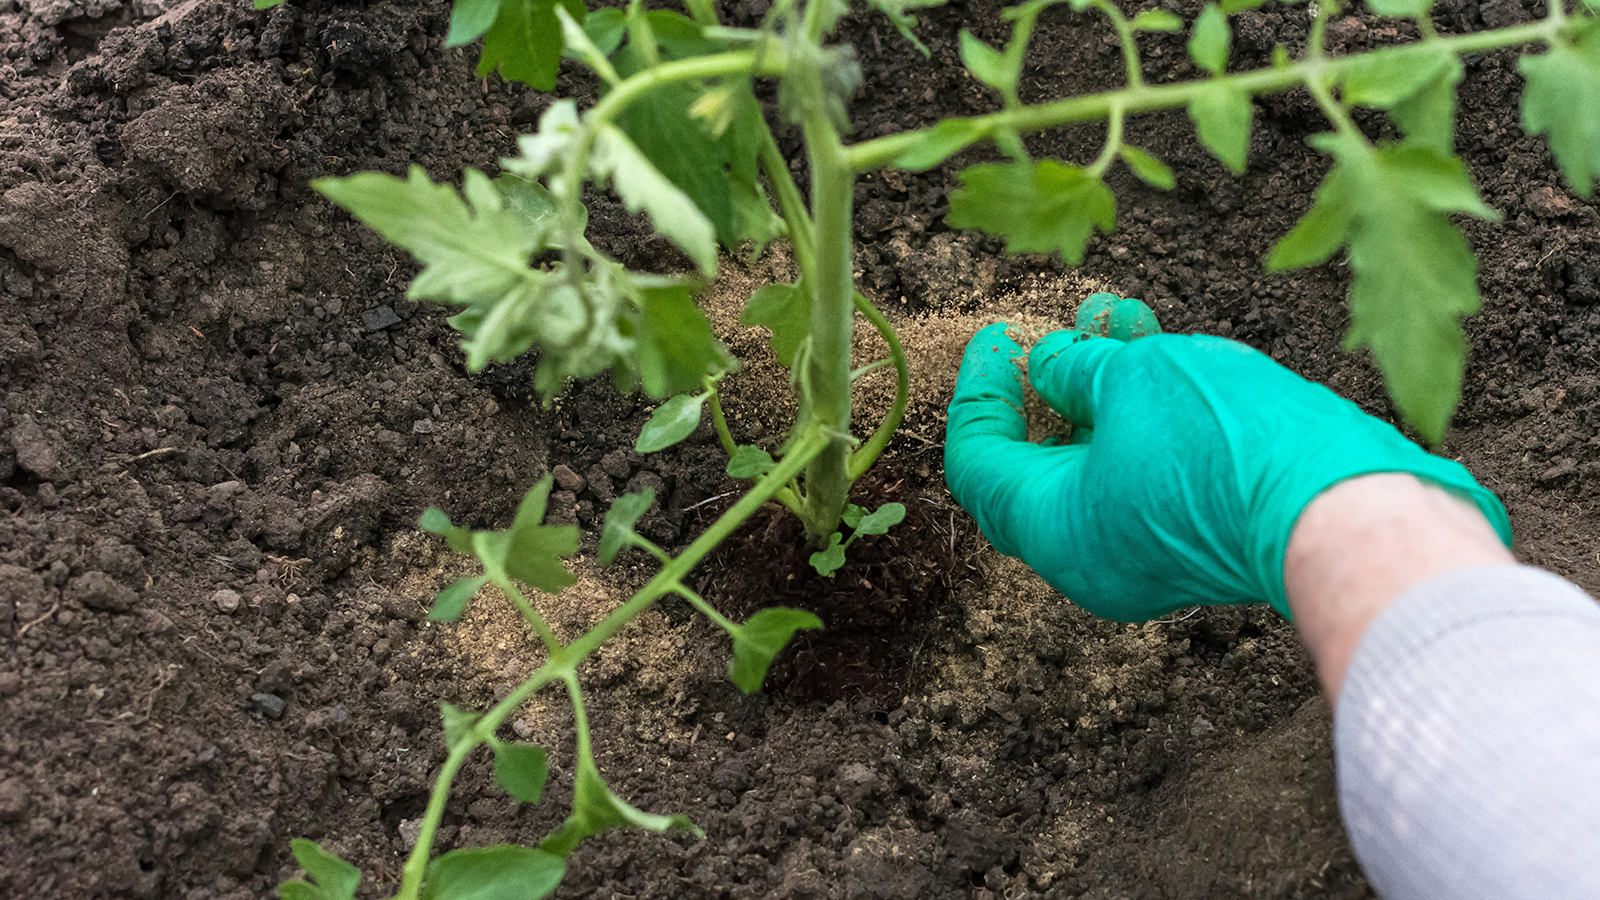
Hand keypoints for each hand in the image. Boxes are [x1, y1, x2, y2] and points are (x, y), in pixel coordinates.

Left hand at [943, 311, 1510, 620]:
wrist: (1342, 506)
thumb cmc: (1225, 445)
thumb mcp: (1133, 379)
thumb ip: (1077, 369)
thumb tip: (1051, 364)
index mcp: (1053, 531)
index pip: (982, 463)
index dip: (980, 393)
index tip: (995, 339)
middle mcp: (1089, 557)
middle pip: (1037, 463)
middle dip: (1045, 382)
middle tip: (1049, 329)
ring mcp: (1144, 552)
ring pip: (1097, 458)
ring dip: (1100, 384)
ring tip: (1111, 312)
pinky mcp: (1193, 535)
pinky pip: (1143, 470)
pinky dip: (1140, 412)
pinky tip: (1155, 343)